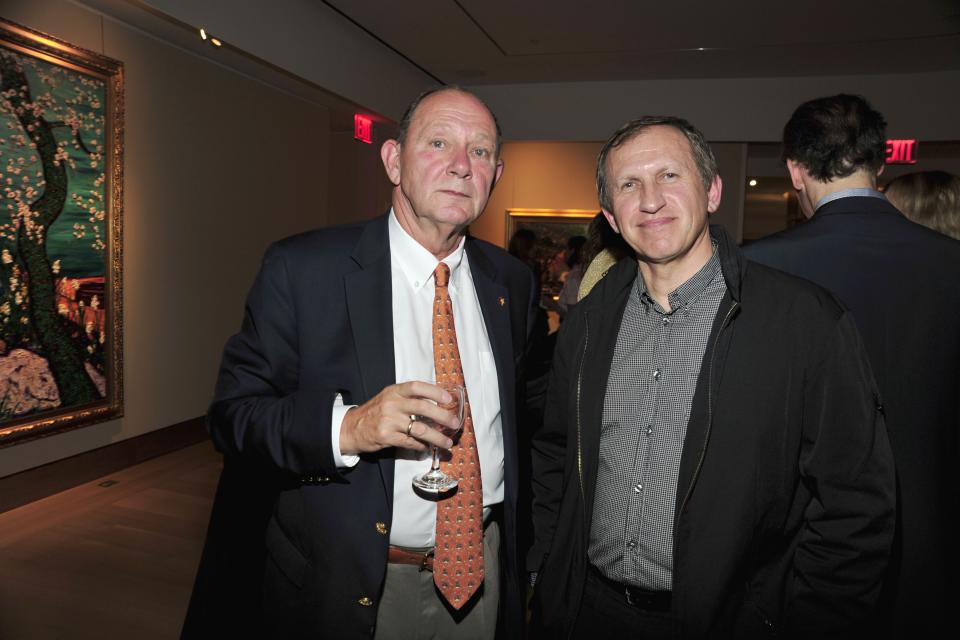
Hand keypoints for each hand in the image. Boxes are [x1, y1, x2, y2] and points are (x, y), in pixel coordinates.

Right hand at [339, 381, 457, 454]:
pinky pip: (410, 442)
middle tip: (455, 423)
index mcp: (394, 391)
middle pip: (423, 407)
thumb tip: (438, 404)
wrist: (352, 428)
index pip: (417, 387)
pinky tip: (428, 447)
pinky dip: (422, 446)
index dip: (435, 391)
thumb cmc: (375, 412)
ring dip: (437, 437)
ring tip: (447, 442)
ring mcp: (389, 421)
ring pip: (420, 429)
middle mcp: (392, 404)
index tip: (449, 398)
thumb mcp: (389, 398)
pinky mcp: (386, 437)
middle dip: (442, 416)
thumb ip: (409, 398)